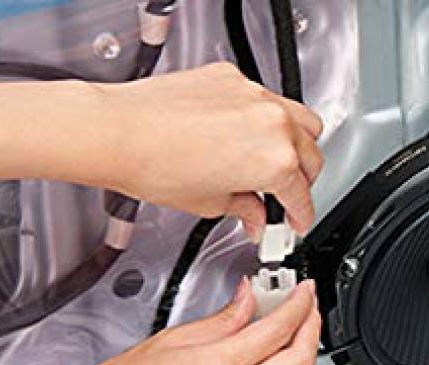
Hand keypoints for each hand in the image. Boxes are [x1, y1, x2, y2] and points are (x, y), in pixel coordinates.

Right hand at [47, 277, 320, 364]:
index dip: (299, 304)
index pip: (279, 330)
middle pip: (301, 361)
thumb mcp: (171, 340)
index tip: (302, 290)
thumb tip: (248, 299)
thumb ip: (222, 319)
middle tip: (306, 306)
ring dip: (302, 353)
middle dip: (312, 327)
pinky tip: (272, 359)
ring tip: (292, 329)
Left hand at [100, 62, 324, 236]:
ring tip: (276, 161)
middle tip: (284, 197)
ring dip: (298, 144)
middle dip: (302, 181)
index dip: (300, 216)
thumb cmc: (153, 165)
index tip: (295, 221)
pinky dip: (264, 118)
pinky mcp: (233, 78)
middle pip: (312, 155)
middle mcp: (274, 123)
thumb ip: (244, 209)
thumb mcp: (208, 203)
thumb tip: (254, 215)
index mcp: (275, 162)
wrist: (116, 131)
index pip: (302, 195)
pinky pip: (266, 98)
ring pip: (301, 119)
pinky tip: (243, 133)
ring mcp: (255, 96)